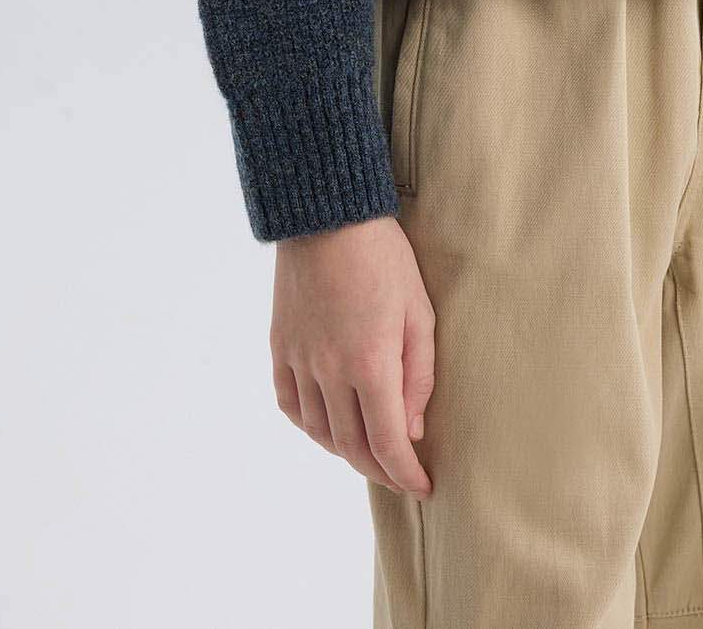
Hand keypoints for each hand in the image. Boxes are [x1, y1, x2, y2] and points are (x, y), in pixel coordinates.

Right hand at [271, 215, 435, 494]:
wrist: (327, 215)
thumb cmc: (384, 257)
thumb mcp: (419, 310)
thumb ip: (419, 375)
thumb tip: (413, 429)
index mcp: (370, 362)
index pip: (388, 442)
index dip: (405, 474)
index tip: (423, 487)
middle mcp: (329, 370)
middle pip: (352, 446)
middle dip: (380, 470)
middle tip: (401, 476)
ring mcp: (299, 360)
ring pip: (320, 431)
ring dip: (346, 452)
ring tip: (370, 453)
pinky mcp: (280, 346)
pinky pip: (290, 404)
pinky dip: (310, 426)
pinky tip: (327, 425)